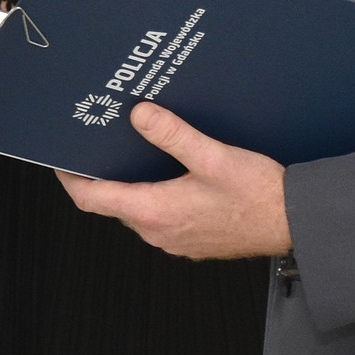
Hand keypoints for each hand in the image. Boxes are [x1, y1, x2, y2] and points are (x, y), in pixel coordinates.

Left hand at [57, 102, 292, 259]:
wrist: (295, 224)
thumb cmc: (259, 196)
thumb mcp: (213, 156)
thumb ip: (173, 134)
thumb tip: (139, 115)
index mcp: (154, 212)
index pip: (92, 199)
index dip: (70, 178)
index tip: (60, 159)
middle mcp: (158, 232)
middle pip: (112, 203)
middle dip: (102, 176)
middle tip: (97, 146)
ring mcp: (175, 239)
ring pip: (137, 210)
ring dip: (130, 186)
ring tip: (131, 154)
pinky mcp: (191, 240)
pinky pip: (159, 217)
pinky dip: (153, 196)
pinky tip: (168, 174)